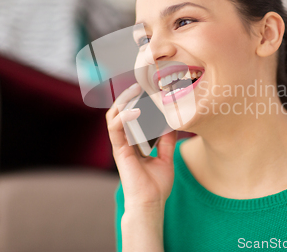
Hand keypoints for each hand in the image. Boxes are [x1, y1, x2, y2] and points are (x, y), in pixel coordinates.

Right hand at [106, 83, 177, 211]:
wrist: (151, 203)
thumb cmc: (156, 185)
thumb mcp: (166, 158)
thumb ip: (167, 141)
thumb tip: (172, 124)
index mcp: (134, 143)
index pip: (131, 117)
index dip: (136, 102)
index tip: (147, 89)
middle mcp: (126, 142)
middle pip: (121, 113)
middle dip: (127, 96)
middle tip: (140, 83)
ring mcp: (121, 145)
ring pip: (114, 117)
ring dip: (122, 101)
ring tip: (134, 89)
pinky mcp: (119, 150)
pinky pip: (115, 129)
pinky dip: (123, 117)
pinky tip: (134, 110)